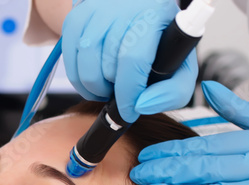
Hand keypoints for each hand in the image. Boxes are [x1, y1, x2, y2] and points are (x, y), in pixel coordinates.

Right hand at [61, 0, 197, 122]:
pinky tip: (92, 78)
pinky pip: (69, 56)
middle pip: (107, 64)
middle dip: (111, 90)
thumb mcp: (179, 65)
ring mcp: (97, 9)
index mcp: (154, 15)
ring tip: (106, 87)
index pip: (134, 59)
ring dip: (93, 86)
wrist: (136, 12)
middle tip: (118, 94)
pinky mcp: (77, 15)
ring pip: (85, 60)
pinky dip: (78, 77)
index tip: (128, 111)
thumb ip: (173, 92)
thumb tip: (142, 105)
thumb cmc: (158, 42)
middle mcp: (124, 7)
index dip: (128, 93)